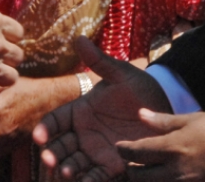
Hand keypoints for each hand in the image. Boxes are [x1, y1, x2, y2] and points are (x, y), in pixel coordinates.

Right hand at [34, 37, 170, 180]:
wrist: (166, 107)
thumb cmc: (140, 88)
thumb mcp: (120, 74)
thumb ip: (99, 61)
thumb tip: (79, 38)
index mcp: (81, 110)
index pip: (55, 121)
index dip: (45, 128)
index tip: (39, 137)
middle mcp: (84, 132)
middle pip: (60, 145)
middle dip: (52, 153)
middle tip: (49, 159)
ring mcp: (96, 149)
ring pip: (74, 162)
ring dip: (67, 168)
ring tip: (66, 171)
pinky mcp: (113, 164)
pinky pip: (97, 175)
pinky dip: (89, 180)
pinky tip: (85, 181)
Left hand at [118, 110, 204, 181]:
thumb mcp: (189, 120)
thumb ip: (162, 121)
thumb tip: (140, 114)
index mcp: (171, 149)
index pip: (136, 153)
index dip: (124, 150)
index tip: (120, 147)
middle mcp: (173, 172)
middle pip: (138, 178)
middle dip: (131, 170)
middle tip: (132, 162)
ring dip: (146, 179)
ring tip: (147, 170)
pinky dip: (161, 181)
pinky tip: (163, 175)